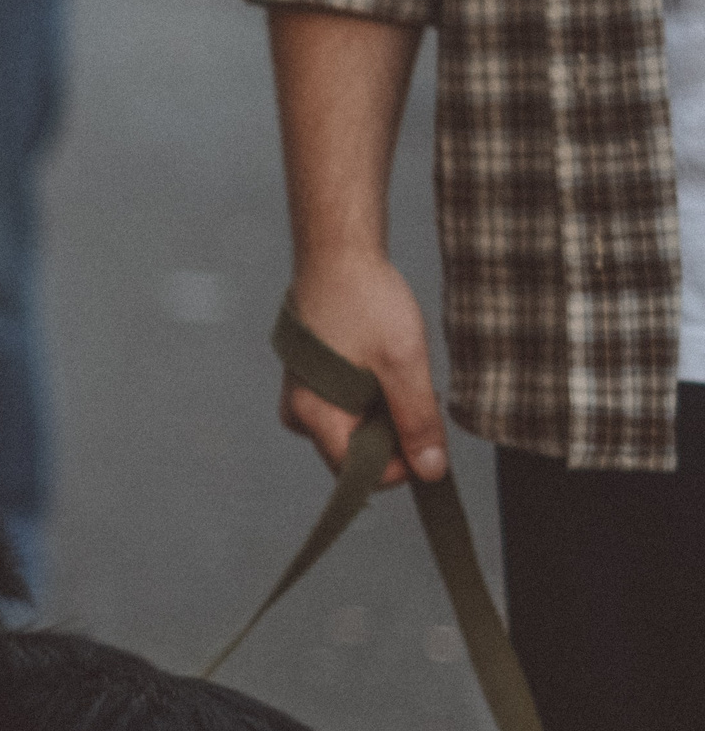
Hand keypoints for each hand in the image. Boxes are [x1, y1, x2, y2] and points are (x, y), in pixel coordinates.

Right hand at [281, 253, 447, 486]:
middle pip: (356, 455)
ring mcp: (301, 399)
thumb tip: (430, 471)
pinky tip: (380, 366)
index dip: (401, 463)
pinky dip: (371, 398)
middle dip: (393, 435)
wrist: (337, 255)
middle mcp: (299, 415)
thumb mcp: (403, 363)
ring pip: (354, 432)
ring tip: (396, 373)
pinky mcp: (309, 383)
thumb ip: (417, 421)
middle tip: (414, 392)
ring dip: (384, 415)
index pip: (360, 474)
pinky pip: (344, 410)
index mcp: (315, 415)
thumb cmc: (364, 301)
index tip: (427, 433)